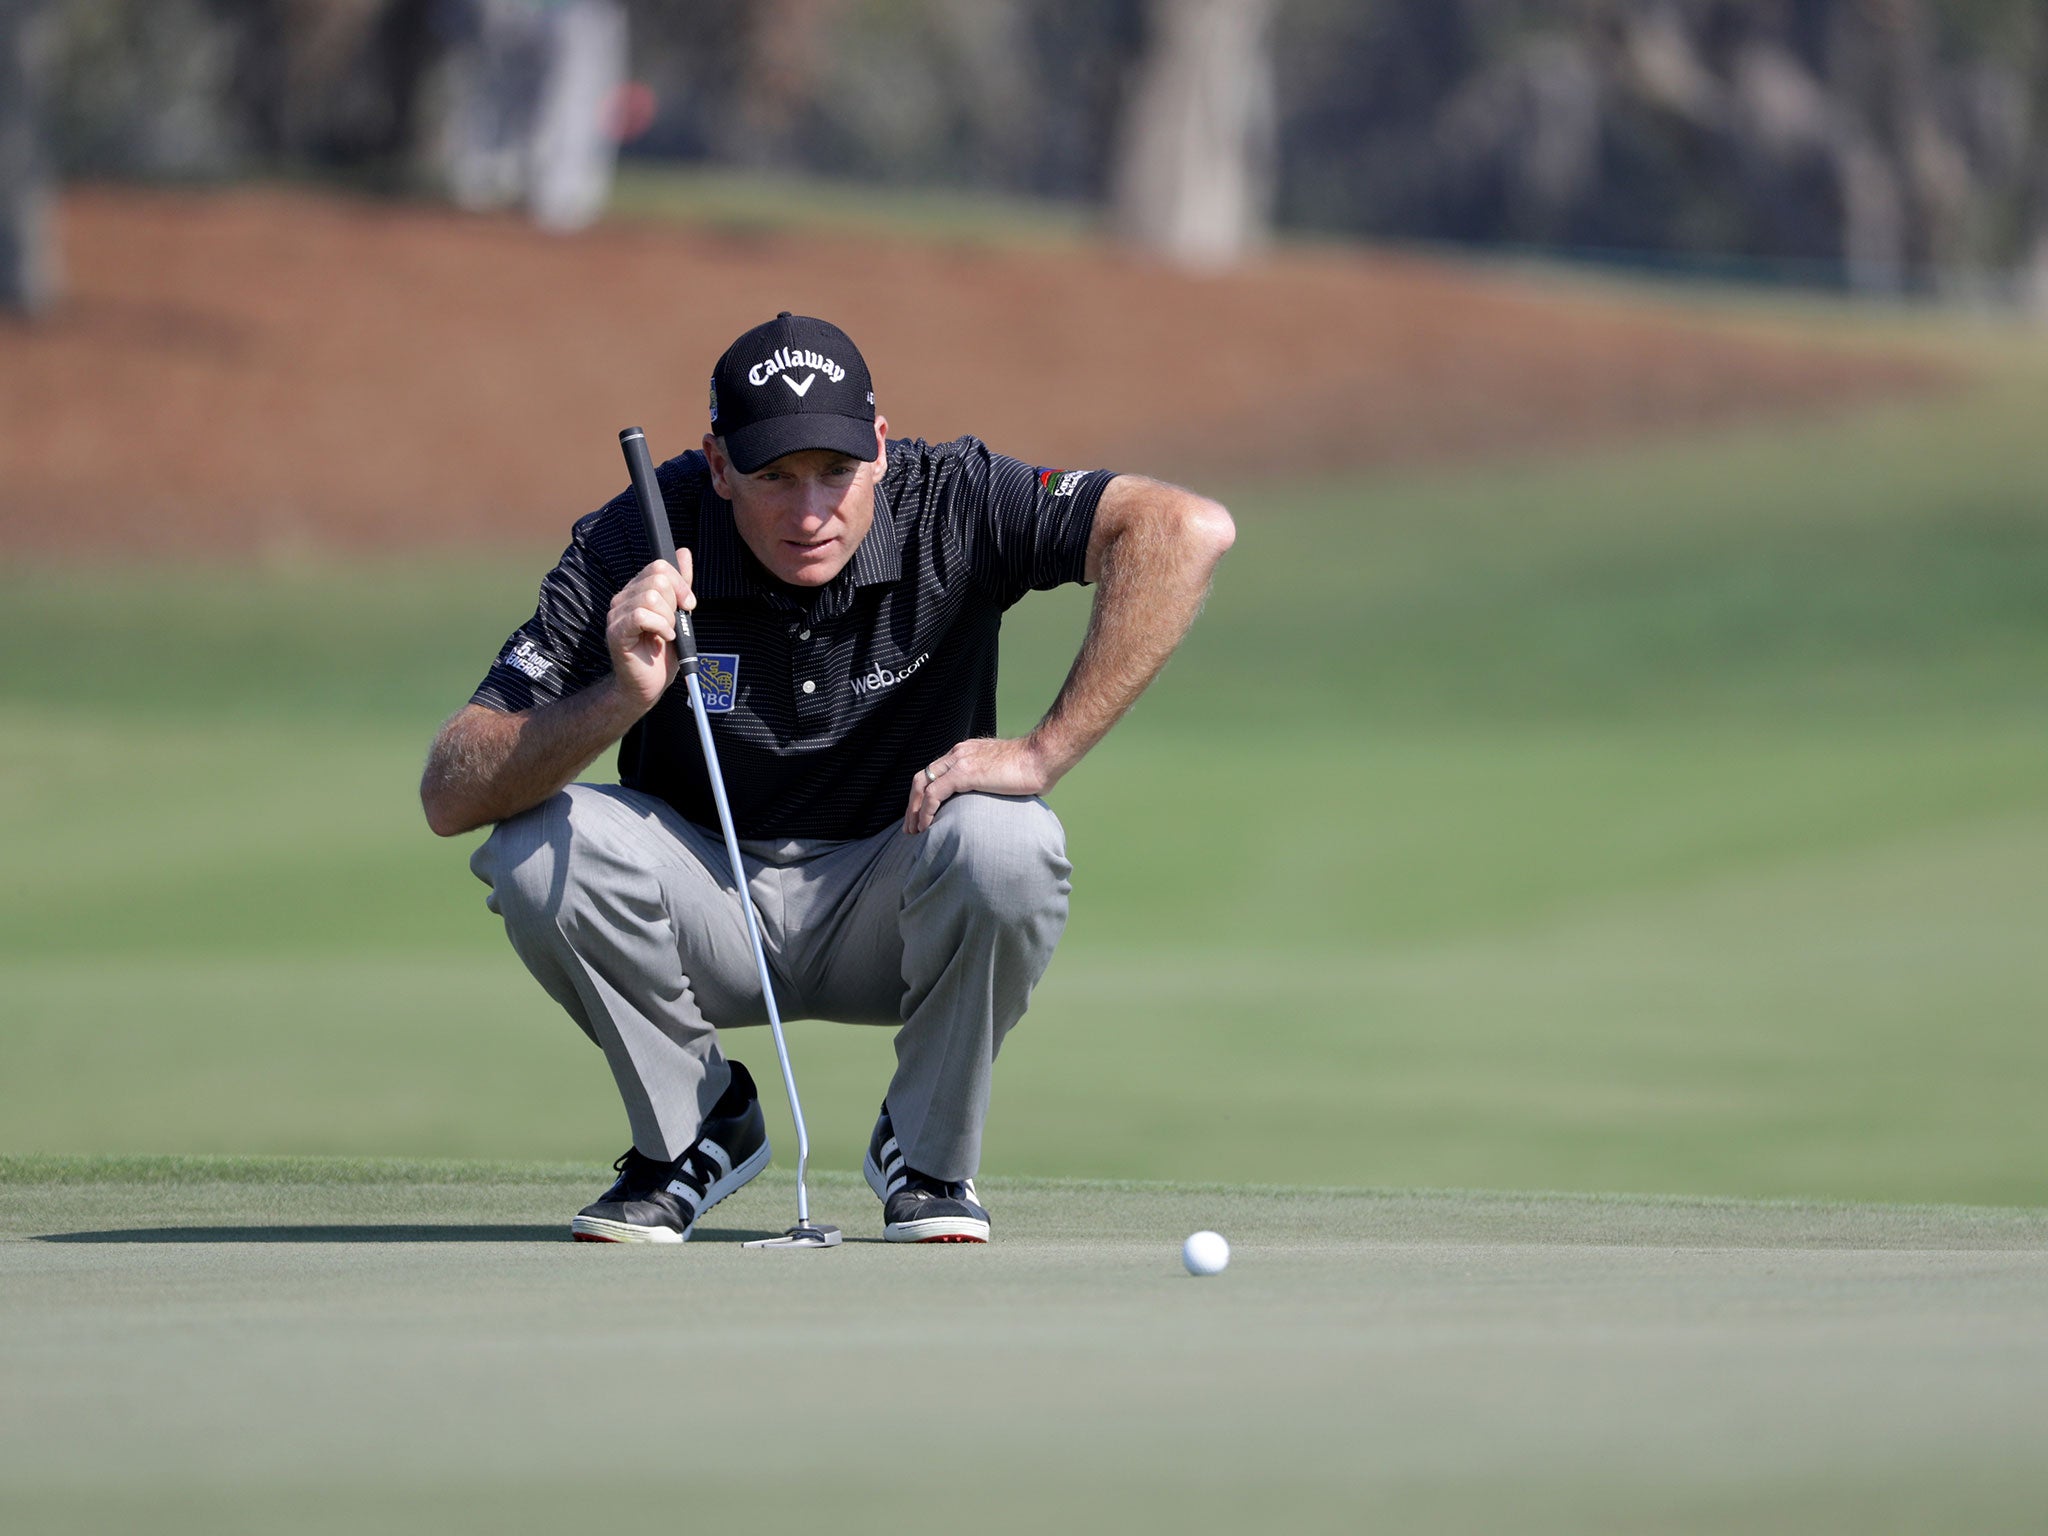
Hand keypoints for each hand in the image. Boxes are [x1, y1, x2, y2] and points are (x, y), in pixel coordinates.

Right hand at [606, 547, 694, 713]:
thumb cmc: (662, 652)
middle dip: (675, 603)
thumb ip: (680, 584)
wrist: (649, 685)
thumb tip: (683, 552)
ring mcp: (616, 614)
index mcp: (636, 591)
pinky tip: (663, 638)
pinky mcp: (616, 632)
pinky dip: (660, 627)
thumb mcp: (678, 614)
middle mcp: (623, 598)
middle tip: (674, 624)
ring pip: (650, 597)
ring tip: (666, 634)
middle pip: (657, 579)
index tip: (688, 605)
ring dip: (667, 619)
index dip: (680, 584)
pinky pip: (641, 616)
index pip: (659, 566)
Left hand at [903, 736, 1053, 834]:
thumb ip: (991, 783)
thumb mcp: (1003, 774)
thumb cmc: (1031, 769)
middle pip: (923, 777)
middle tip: (911, 827)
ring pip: (923, 784)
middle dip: (913, 803)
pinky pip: (934, 793)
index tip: (923, 816)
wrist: (1041, 757)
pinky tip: (926, 826)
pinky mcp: (964, 773)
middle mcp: (958, 754)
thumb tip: (993, 803)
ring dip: (915, 810)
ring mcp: (959, 762)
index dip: (924, 795)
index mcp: (966, 753)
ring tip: (915, 831)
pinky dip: (926, 811)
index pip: (935, 772)